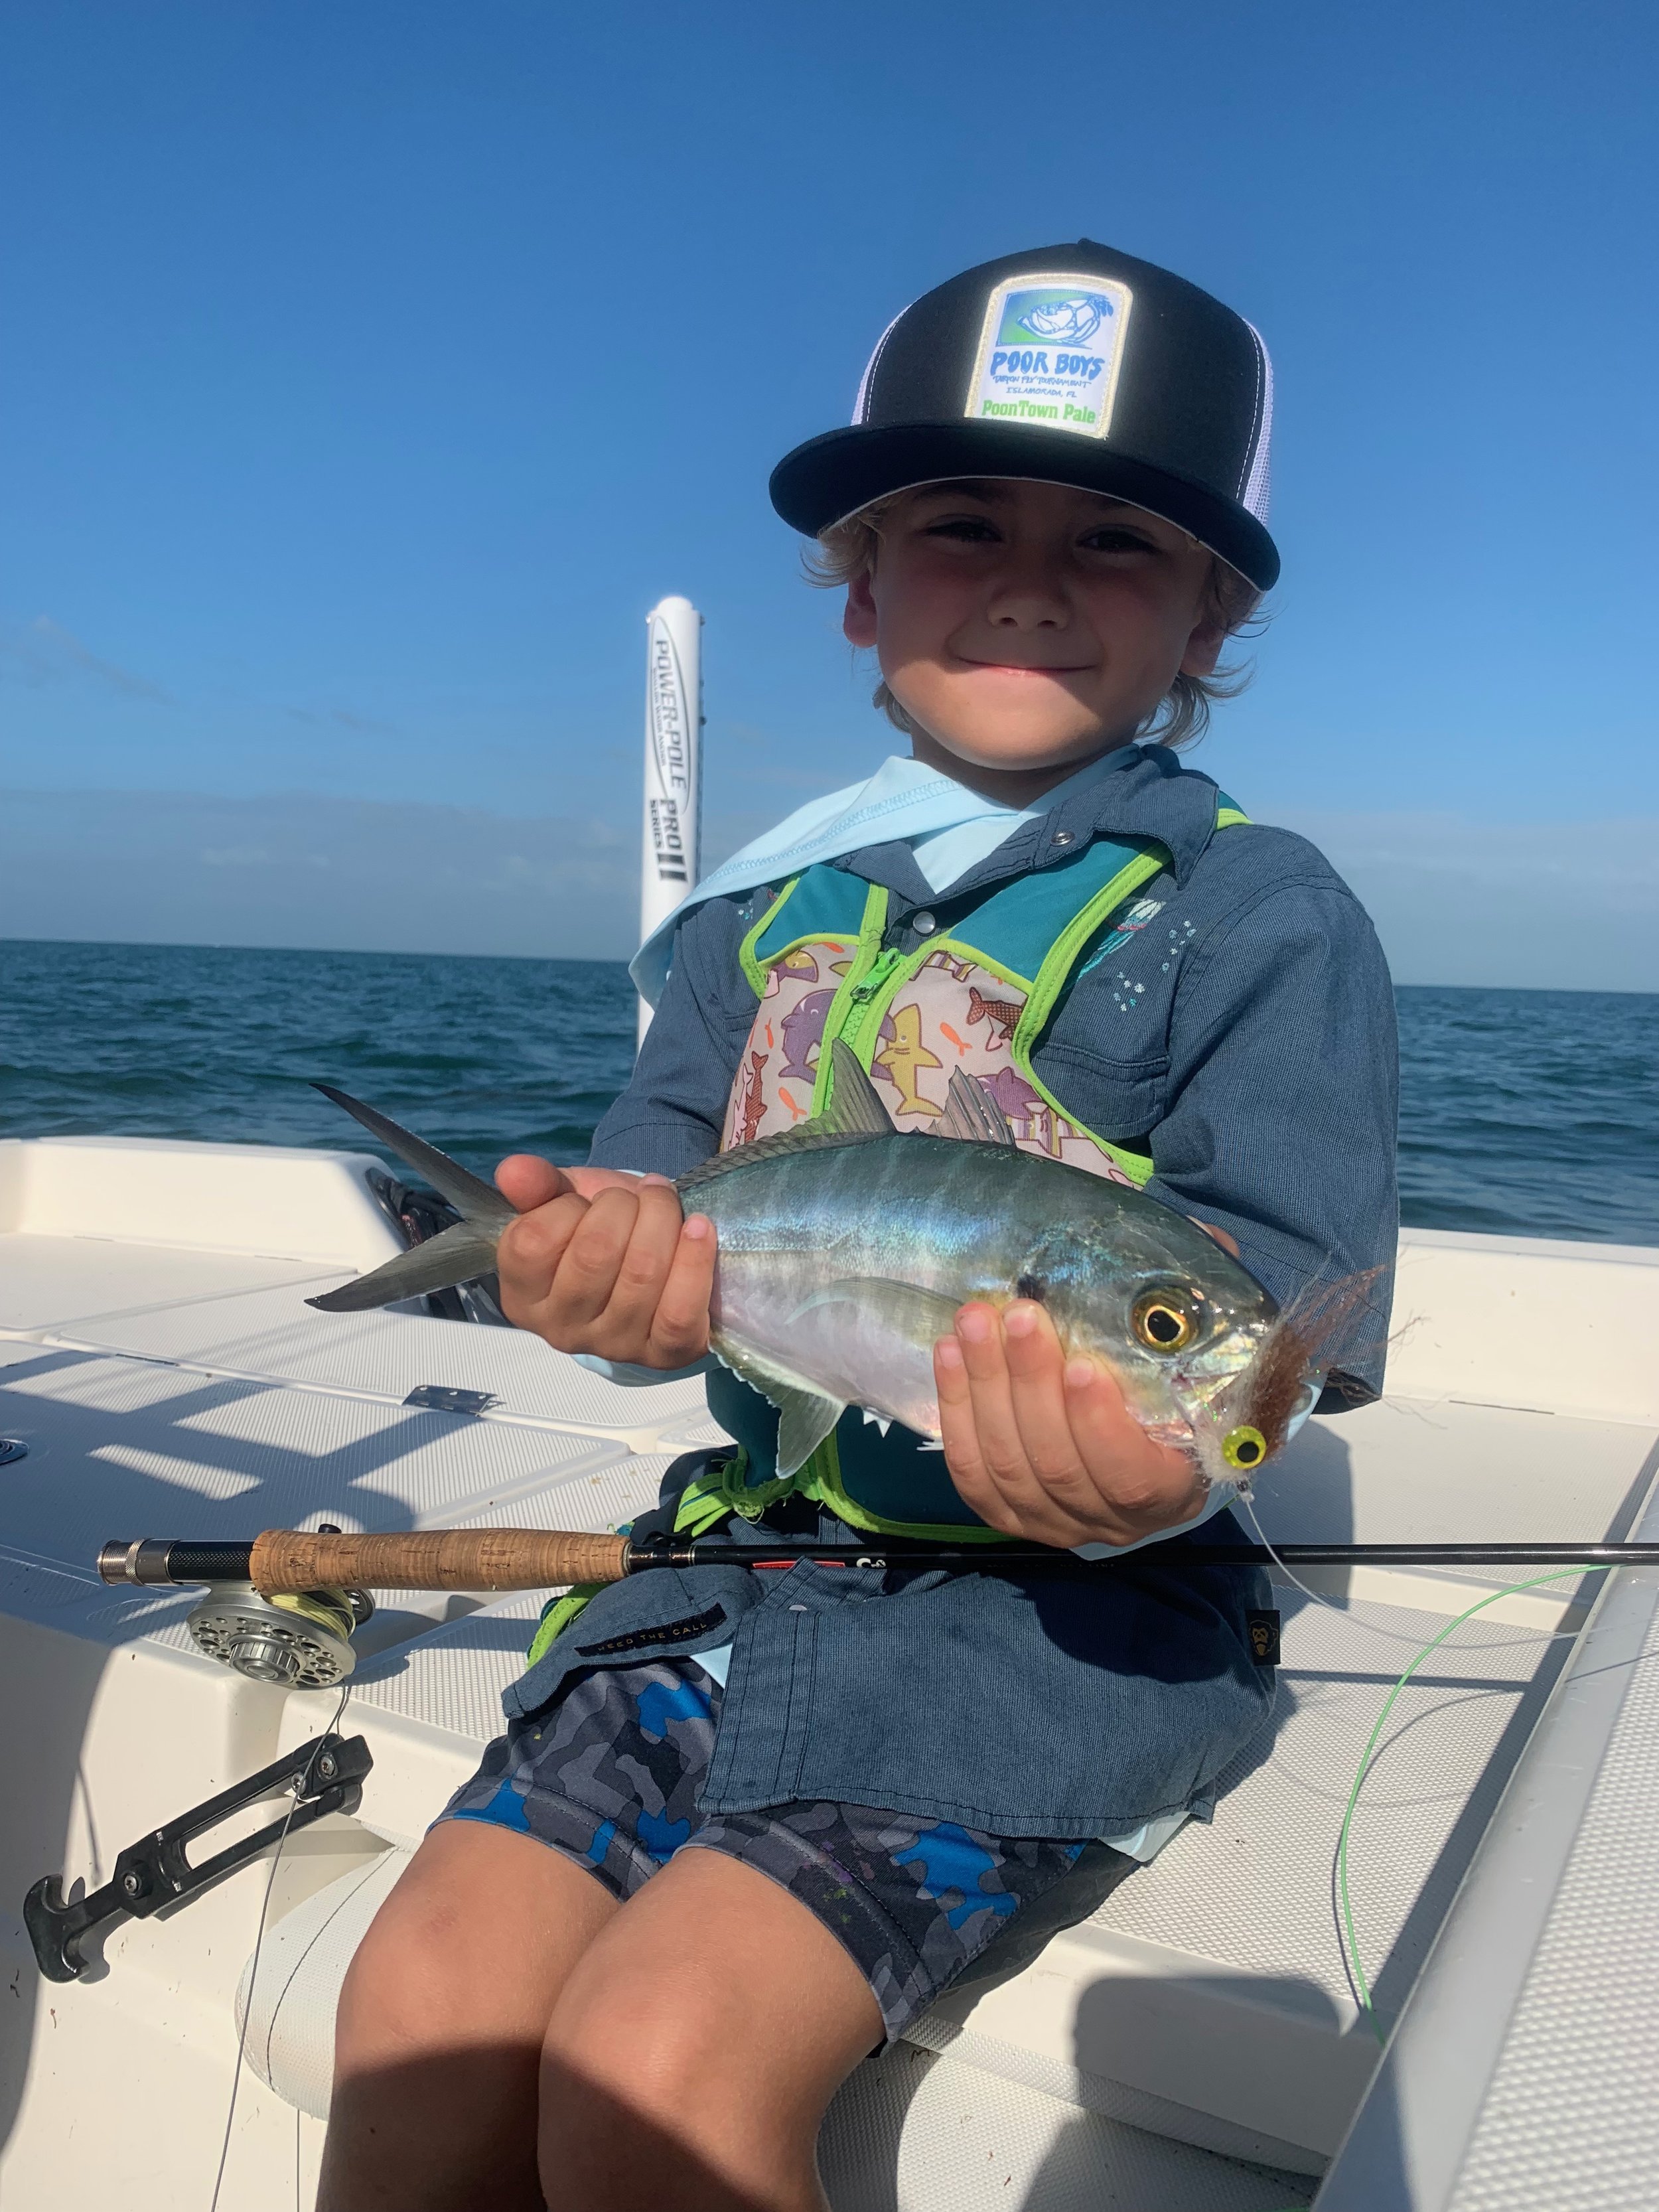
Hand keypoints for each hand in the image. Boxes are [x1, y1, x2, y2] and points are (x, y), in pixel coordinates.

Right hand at [493, 1155, 715, 1367]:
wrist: (649, 1257)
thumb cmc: (598, 1226)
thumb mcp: (563, 1200)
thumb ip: (537, 1185)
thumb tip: (513, 1170)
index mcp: (522, 1294)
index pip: (534, 1241)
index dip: (568, 1207)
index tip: (585, 1201)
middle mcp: (561, 1330)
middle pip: (595, 1254)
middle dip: (623, 1206)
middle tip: (635, 1196)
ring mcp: (614, 1346)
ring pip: (642, 1275)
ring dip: (662, 1220)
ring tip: (664, 1202)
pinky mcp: (665, 1354)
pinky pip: (680, 1311)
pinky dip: (694, 1261)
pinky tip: (697, 1227)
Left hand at [933, 1300, 1206, 1546]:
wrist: (1137, 1443)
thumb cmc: (1172, 1388)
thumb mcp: (1202, 1351)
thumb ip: (1205, 1306)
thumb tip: (1207, 1243)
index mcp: (1172, 1489)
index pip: (1131, 1476)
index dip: (1100, 1425)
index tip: (1083, 1364)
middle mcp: (1112, 1521)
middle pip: (1057, 1463)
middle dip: (1030, 1383)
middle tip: (1018, 1314)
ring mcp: (1053, 1522)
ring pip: (1008, 1465)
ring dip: (986, 1387)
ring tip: (974, 1321)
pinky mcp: (1005, 1513)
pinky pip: (970, 1472)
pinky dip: (957, 1411)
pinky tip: (949, 1355)